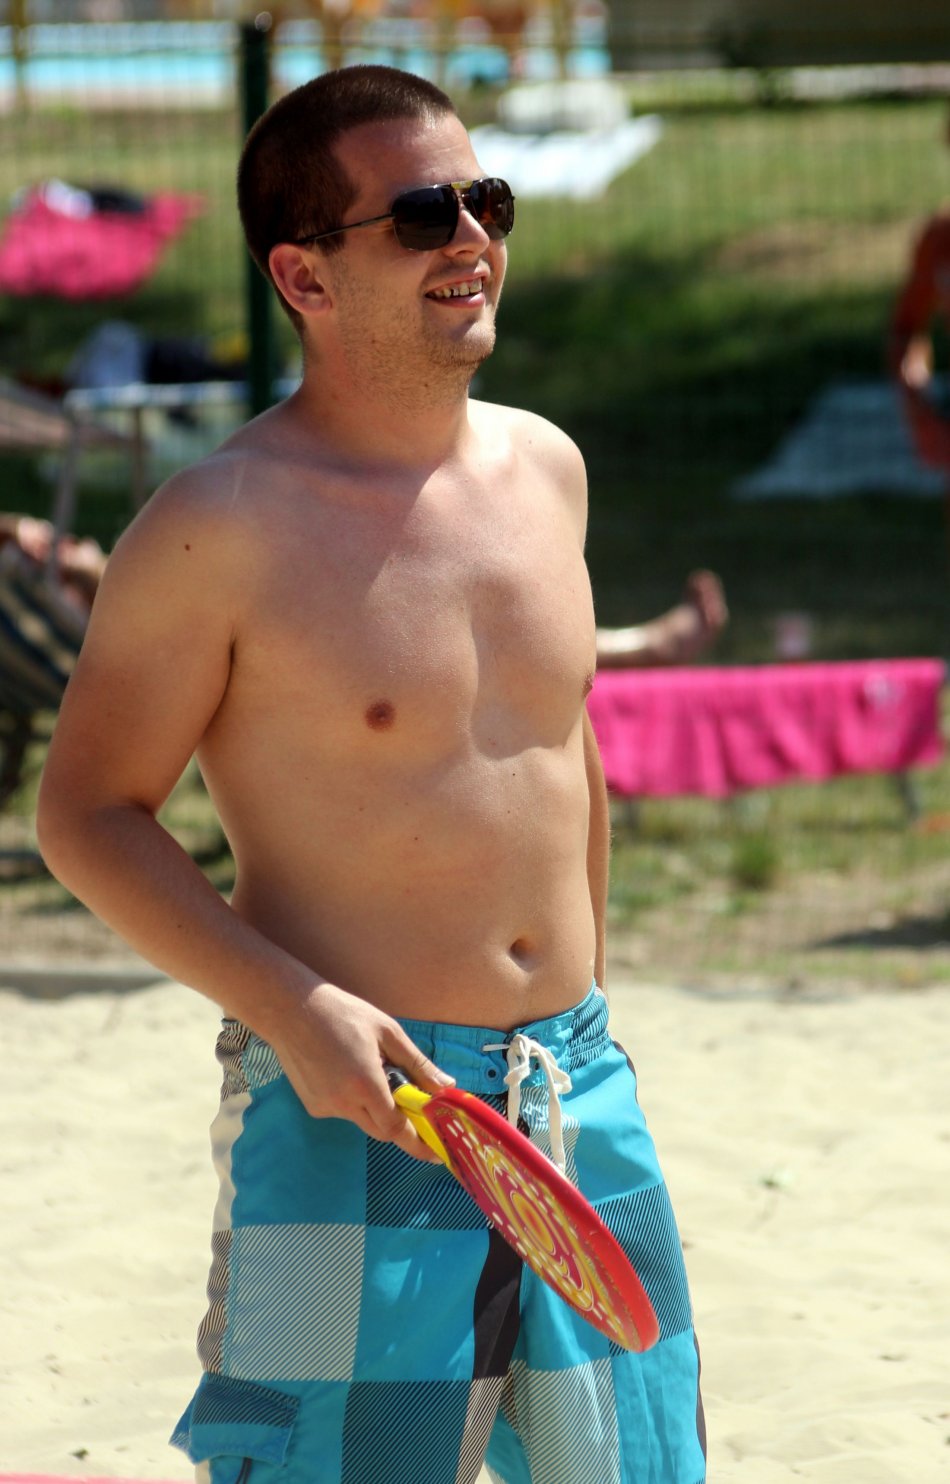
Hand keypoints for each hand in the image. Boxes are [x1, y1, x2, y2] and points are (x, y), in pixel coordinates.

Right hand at [268, 980, 454, 1162]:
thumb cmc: (344, 1014)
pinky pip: (344, 1112)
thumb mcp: (388, 1032)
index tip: (436, 1150)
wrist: (290, 1009)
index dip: (419, 1141)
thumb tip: (446, 1087)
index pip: (397, 1129)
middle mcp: (344, 1103)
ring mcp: (325, 1107)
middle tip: (412, 1103)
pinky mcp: (312, 1106)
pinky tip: (346, 1070)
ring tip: (369, 1069)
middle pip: (382, 1130)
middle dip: (400, 1123)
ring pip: (363, 1121)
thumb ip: (418, 1064)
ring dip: (375, 1107)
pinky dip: (354, 1100)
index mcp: (365, 1084)